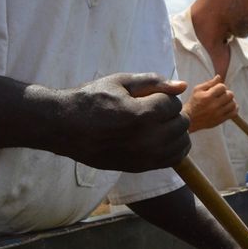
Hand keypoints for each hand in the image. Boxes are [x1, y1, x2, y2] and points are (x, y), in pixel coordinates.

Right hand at [59, 73, 189, 171]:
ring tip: (158, 123)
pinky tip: (161, 139)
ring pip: (181, 143)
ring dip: (175, 131)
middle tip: (153, 109)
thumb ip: (153, 82)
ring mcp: (143, 156)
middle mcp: (146, 139)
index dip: (164, 96)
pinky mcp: (139, 167)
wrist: (65, 127)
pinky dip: (173, 148)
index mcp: (141, 114)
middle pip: (181, 123)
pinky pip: (171, 160)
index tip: (149, 96)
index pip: (173, 103)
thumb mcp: (120, 82)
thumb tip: (182, 85)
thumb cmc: (90, 99)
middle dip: (172, 112)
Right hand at [184, 75, 236, 131]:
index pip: (223, 87)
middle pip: (230, 95)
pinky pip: (234, 113)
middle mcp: (213, 105)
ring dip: (230, 101)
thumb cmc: (194, 102)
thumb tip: (219, 76)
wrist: (190, 120)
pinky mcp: (220, 120)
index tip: (217, 90)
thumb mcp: (197, 90)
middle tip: (221, 95)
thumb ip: (209, 83)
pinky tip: (229, 107)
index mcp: (207, 96)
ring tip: (225, 101)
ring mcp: (218, 113)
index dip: (221, 87)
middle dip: (226, 93)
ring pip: (233, 104)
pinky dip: (234, 108)